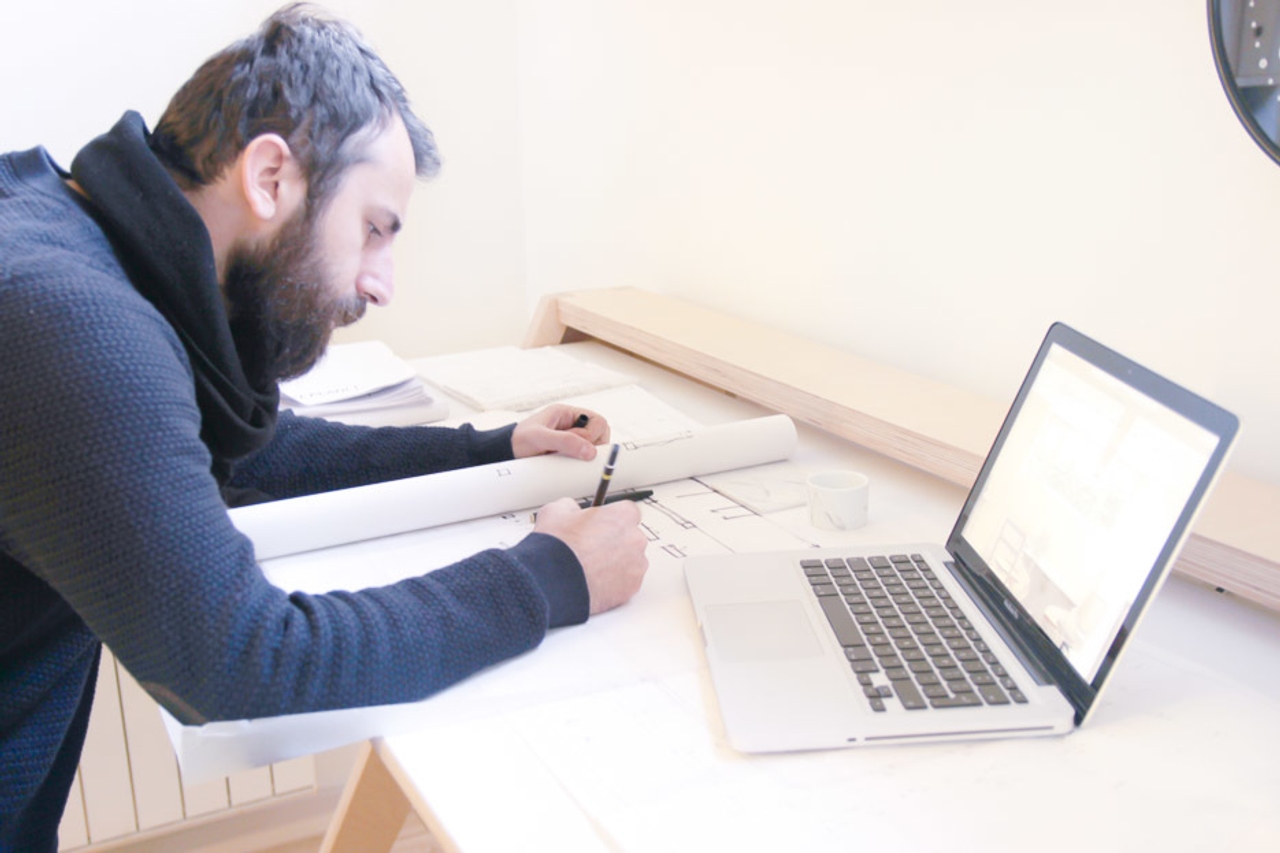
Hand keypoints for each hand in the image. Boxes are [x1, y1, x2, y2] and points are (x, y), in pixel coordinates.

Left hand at [511, 404, 610, 460]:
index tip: (583, 446)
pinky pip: (584, 457)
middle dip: (592, 446)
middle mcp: (572, 425)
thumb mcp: (540, 438)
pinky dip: (581, 463)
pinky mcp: (568, 453)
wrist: (505, 454)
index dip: (593, 435)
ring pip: (594, 447)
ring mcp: (571, 439)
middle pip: (600, 434)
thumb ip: (564, 441)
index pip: (597, 421)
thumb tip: (590, 451)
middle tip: (575, 454)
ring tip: (567, 459)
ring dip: (587, 455)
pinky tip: (568, 465)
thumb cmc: (518, 441)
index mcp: (567, 414)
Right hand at [533, 497, 648, 614]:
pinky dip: (615, 584)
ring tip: (591, 569)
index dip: (611, 520)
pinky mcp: (632, 588)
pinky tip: (595, 582)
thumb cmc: (557, 548)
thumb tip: (571, 509)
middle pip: (630, 538)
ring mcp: (636, 565)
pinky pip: (627, 583)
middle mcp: (635, 538)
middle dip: (614, 543)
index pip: (627, 512)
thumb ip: (570, 506)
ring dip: (616, 564)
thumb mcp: (555, 512)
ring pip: (630, 562)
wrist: (554, 582)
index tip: (601, 526)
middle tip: (592, 550)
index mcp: (622, 515)